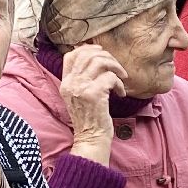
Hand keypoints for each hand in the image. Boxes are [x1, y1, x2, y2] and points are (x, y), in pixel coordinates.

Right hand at [60, 43, 127, 164]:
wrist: (91, 139)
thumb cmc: (90, 118)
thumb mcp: (79, 96)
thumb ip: (82, 80)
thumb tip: (94, 58)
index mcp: (65, 83)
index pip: (71, 55)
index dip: (87, 49)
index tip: (101, 52)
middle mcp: (70, 83)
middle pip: (87, 54)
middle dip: (107, 56)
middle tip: (117, 67)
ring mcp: (81, 88)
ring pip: (99, 61)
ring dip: (115, 67)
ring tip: (122, 77)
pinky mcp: (94, 94)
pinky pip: (110, 77)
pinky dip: (119, 83)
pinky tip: (121, 93)